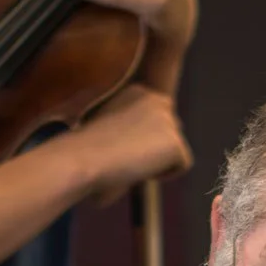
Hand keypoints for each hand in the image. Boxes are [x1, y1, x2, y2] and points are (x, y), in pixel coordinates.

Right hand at [71, 82, 190, 198]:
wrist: (83, 156)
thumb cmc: (84, 146)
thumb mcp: (105, 121)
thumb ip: (128, 124)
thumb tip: (142, 143)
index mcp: (139, 91)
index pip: (158, 118)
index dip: (144, 138)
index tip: (122, 147)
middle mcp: (157, 100)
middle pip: (170, 132)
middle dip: (156, 148)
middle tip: (129, 159)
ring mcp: (169, 121)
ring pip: (175, 149)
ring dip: (157, 160)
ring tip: (131, 163)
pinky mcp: (177, 143)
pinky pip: (182, 165)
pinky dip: (165, 174)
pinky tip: (141, 170)